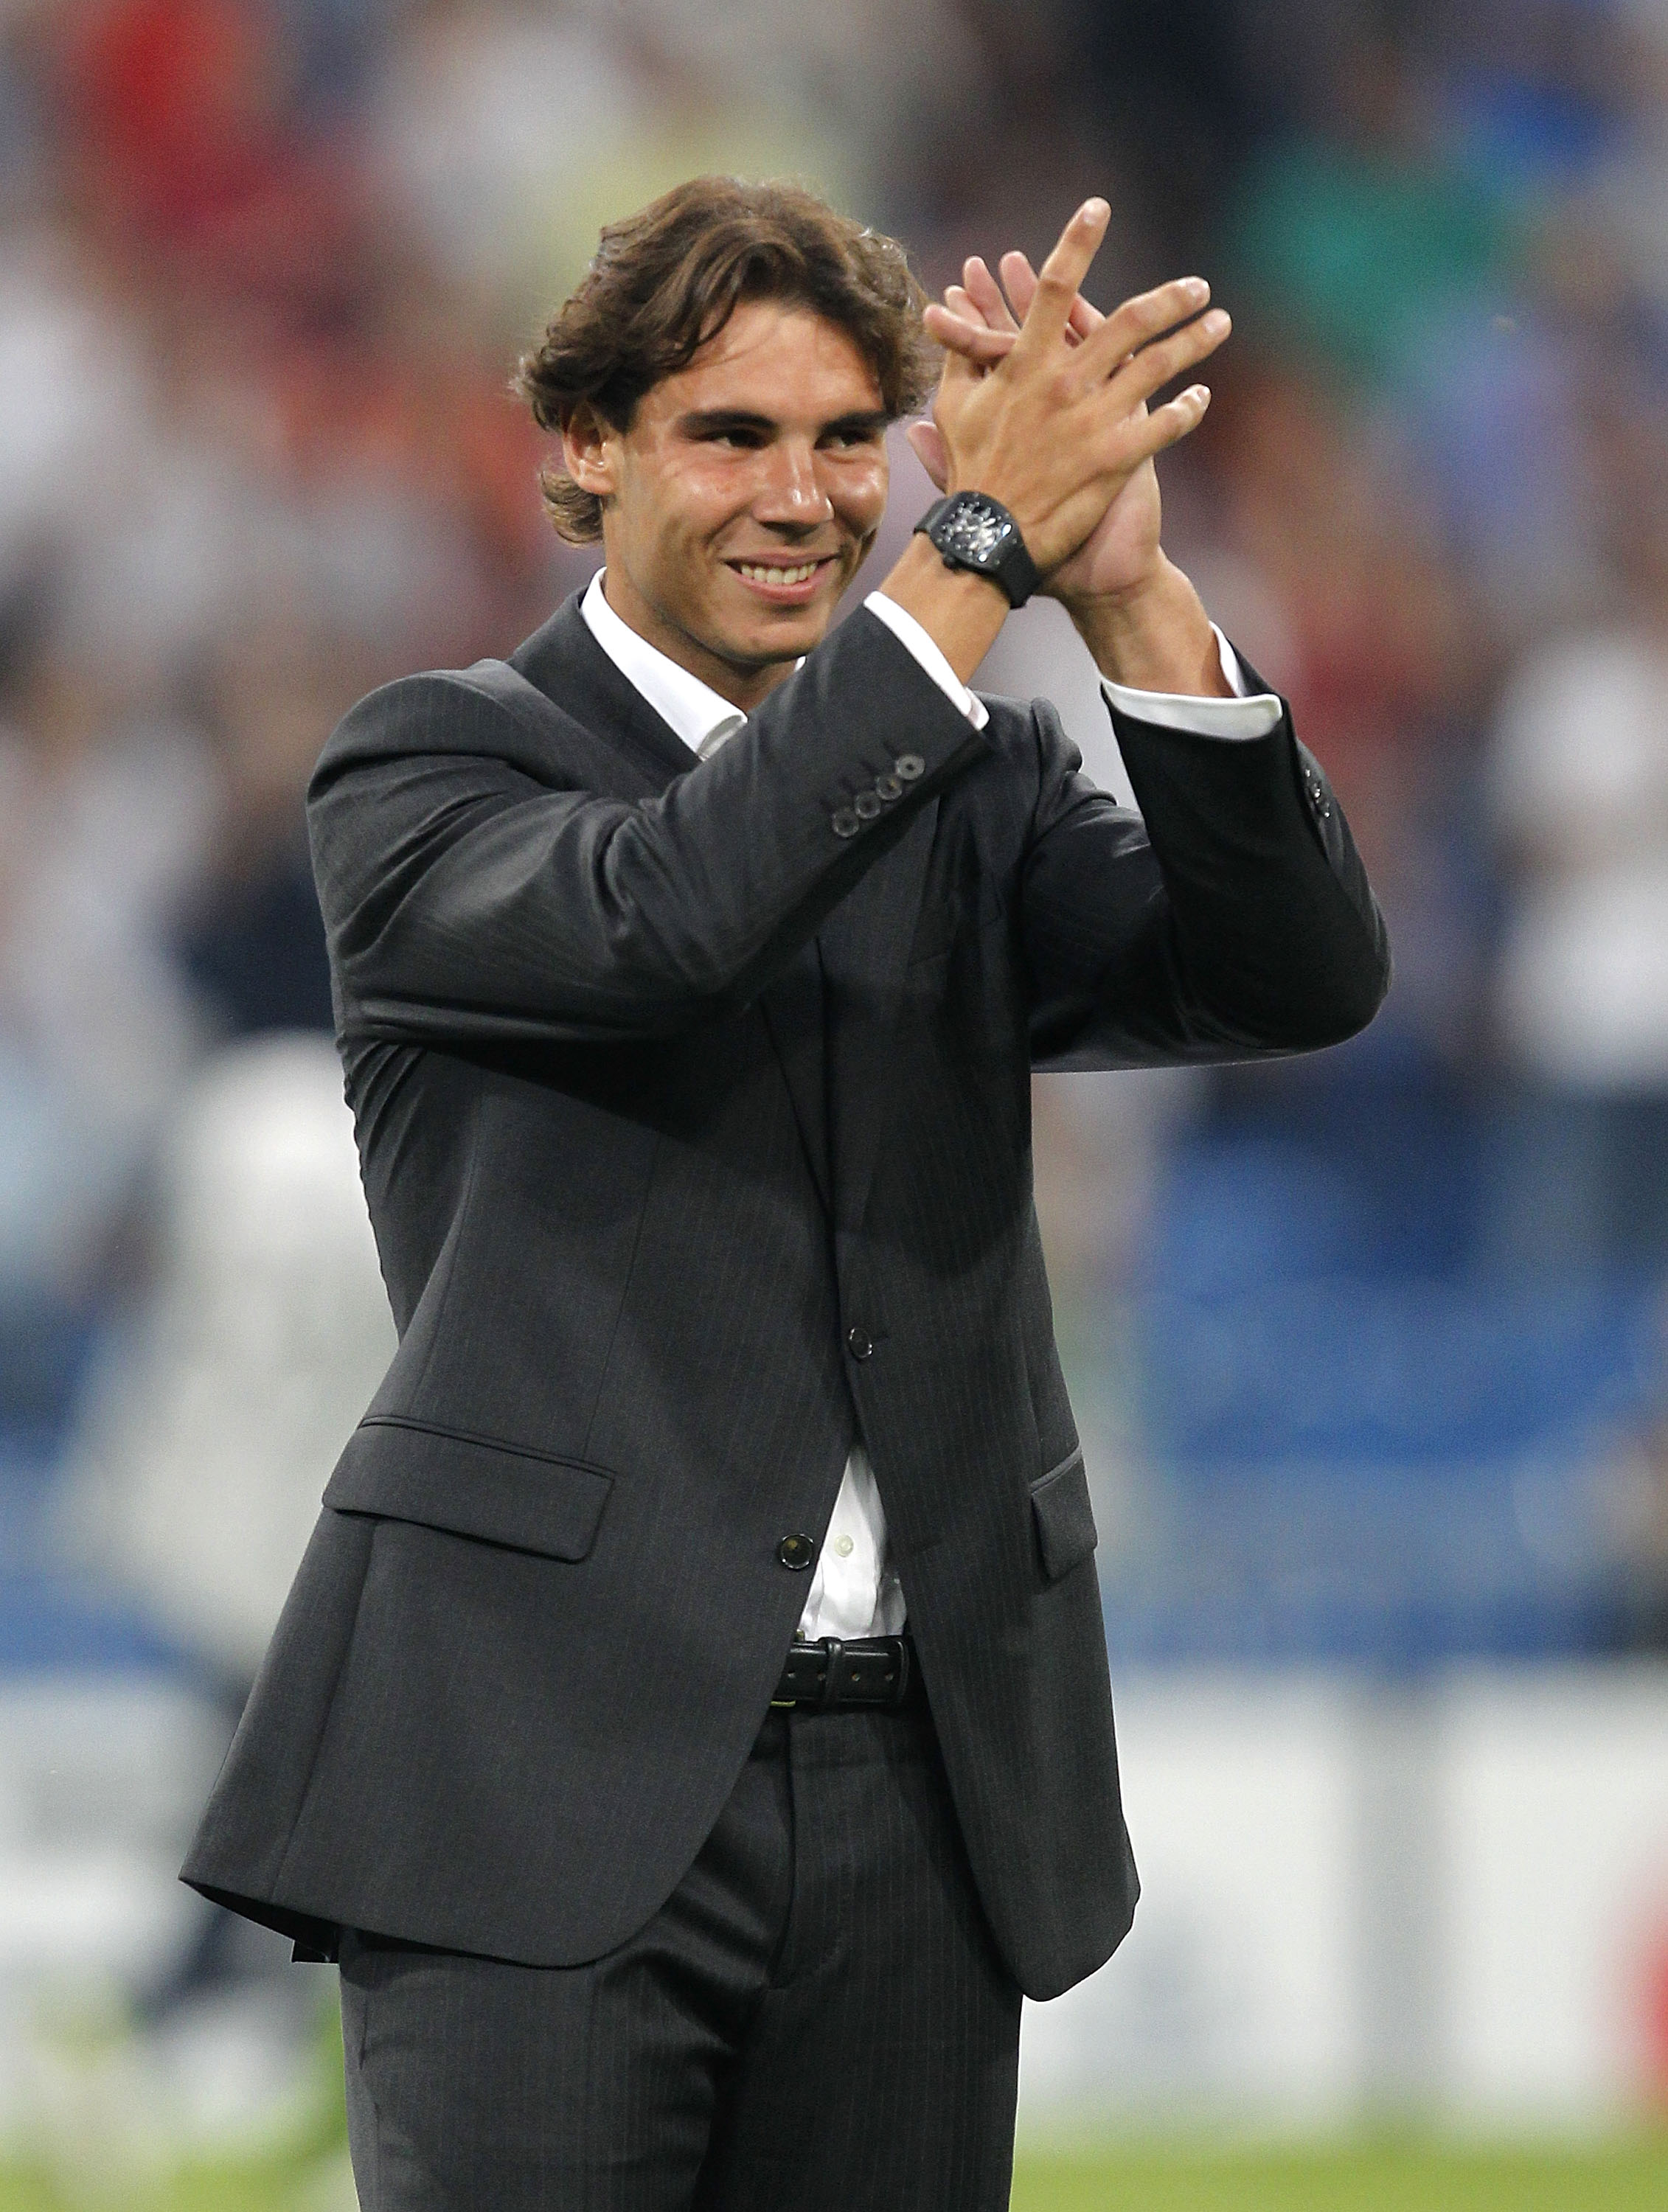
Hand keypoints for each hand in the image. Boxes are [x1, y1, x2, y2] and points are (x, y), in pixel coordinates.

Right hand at [913, 244, 1227, 607]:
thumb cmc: (970, 473)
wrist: (989, 538)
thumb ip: (959, 358)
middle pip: (1128, 321)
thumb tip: (948, 317)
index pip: (1053, 287)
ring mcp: (1093, 420)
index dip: (1075, 242)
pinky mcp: (1115, 459)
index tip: (1098, 208)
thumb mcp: (955, 409)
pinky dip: (1186, 409)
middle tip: (1197, 286)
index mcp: (1025, 364)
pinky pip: (1164, 426)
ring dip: (1194, 341)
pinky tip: (1202, 397)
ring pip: (1158, 365)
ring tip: (1219, 324)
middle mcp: (1064, 383)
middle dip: (1169, 298)